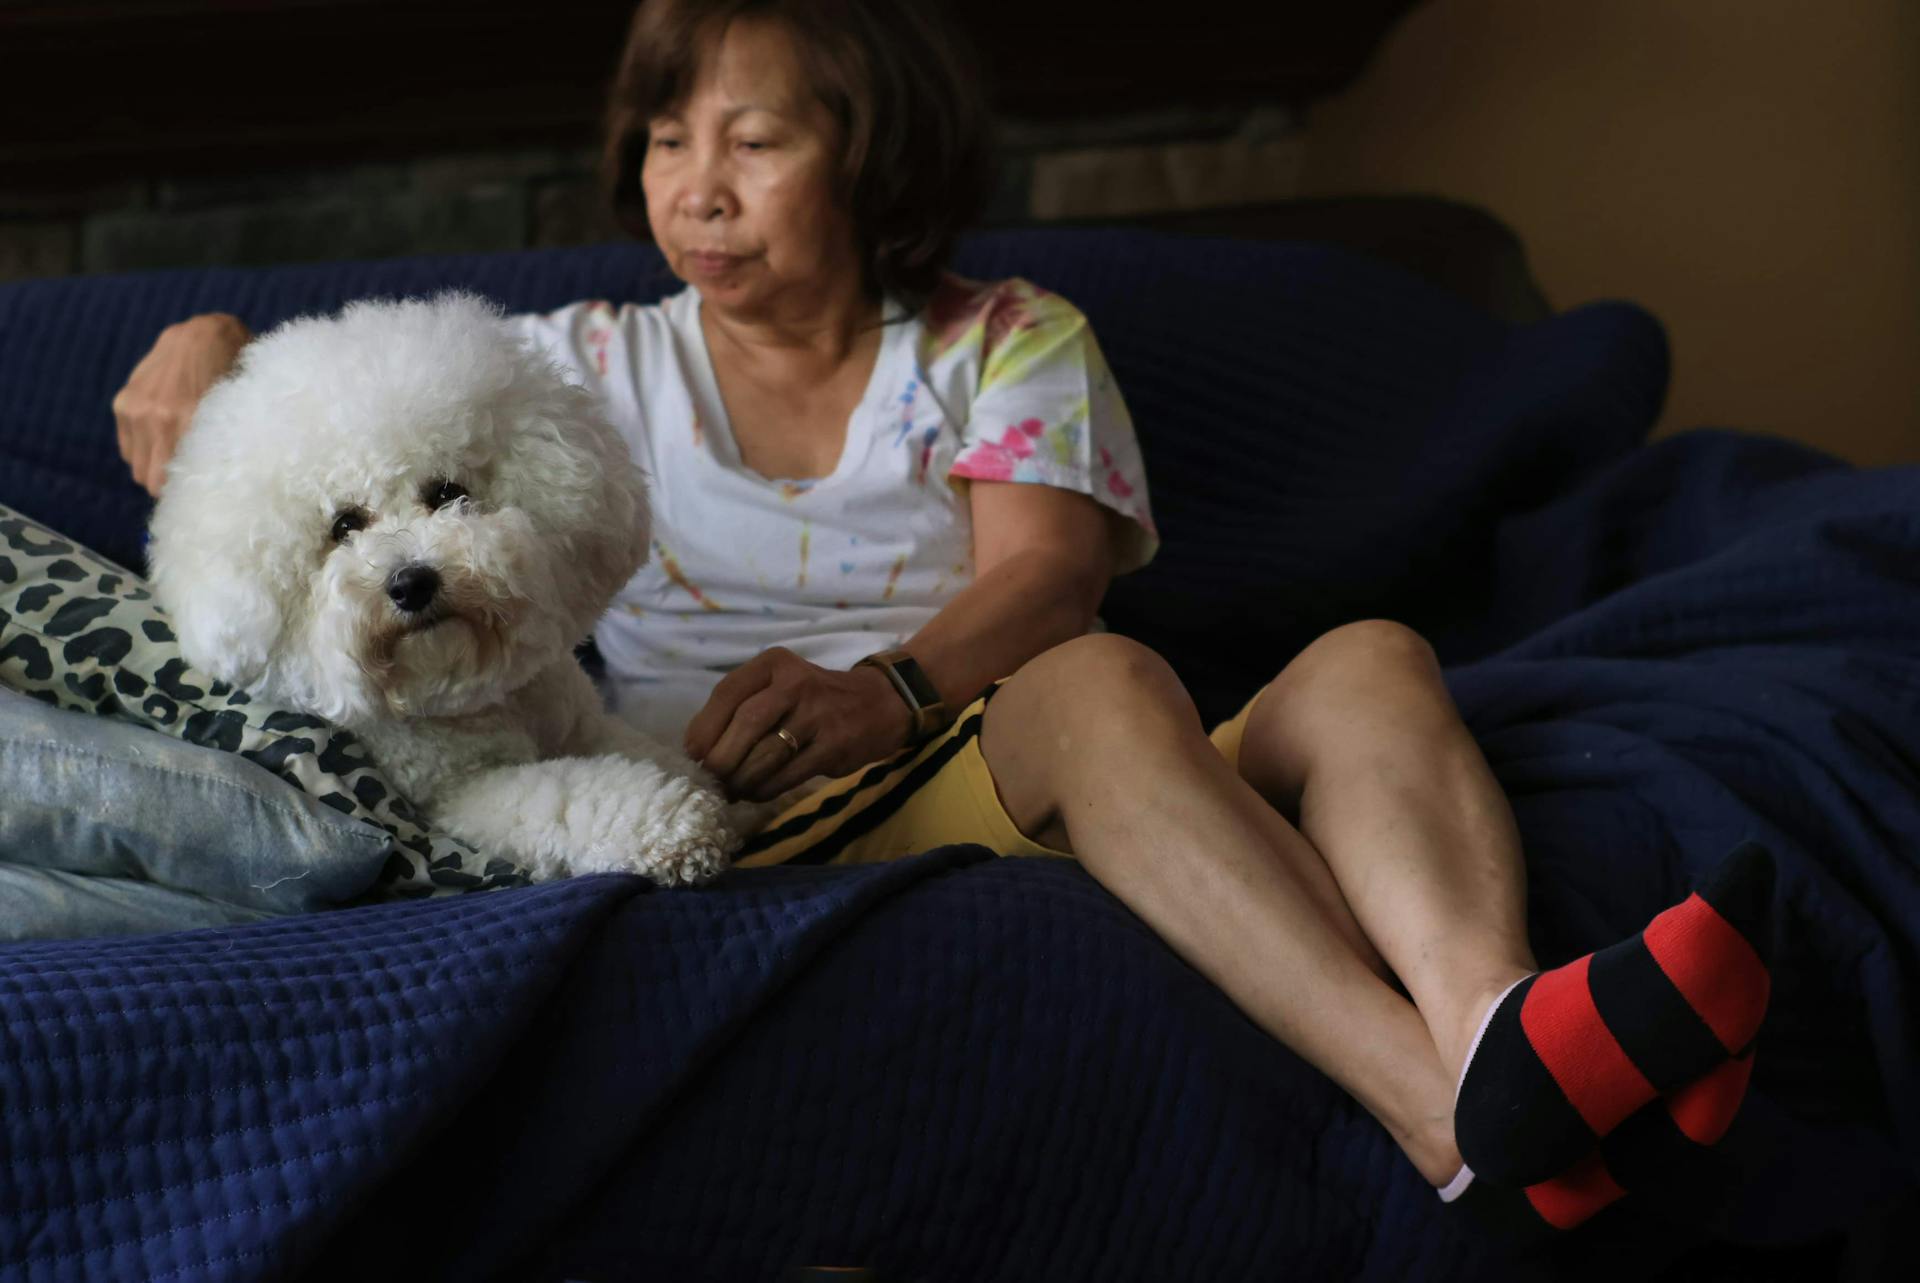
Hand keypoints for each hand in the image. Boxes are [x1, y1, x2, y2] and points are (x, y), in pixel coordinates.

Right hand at [112, 312, 252, 496]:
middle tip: (189, 484)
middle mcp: (158, 419)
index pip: (172, 484)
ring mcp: (136, 411)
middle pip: (149, 481)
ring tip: (179, 460)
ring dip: (154, 469)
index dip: (185, 496)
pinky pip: (128, 448)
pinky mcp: (123, 403)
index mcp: (190, 422)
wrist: (204, 335)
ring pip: (136, 467)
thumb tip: (217, 487)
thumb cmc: (236, 377)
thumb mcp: (238, 411)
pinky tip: (166, 439)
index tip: (198, 500)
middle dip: (167, 487)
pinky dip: (143, 451)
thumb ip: (223, 445)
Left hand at [684, 647, 913, 801]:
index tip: (693, 756)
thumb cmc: (815, 698)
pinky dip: (764, 789)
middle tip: (711, 780)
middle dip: (720, 759)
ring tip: (731, 790)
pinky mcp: (833, 746)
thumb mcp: (780, 684)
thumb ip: (742, 707)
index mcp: (774, 663)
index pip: (727, 693)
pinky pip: (787, 775)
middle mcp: (795, 683)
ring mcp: (817, 715)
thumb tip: (697, 750)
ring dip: (741, 779)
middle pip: (744, 724)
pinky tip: (756, 792)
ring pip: (765, 754)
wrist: (880, 704)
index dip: (704, 728)